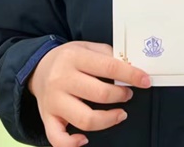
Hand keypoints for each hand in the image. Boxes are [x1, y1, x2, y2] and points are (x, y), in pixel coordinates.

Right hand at [27, 41, 150, 146]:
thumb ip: (107, 55)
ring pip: (85, 119)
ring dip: (108, 119)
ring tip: (119, 114)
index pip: (109, 67)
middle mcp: (61, 79)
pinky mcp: (47, 118)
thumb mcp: (86, 47)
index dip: (131, 75)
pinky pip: (57, 138)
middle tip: (127, 94)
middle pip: (100, 94)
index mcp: (74, 57)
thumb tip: (132, 67)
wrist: (37, 68)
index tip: (145, 81)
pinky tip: (84, 140)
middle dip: (121, 95)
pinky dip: (71, 144)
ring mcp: (53, 101)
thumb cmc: (68, 59)